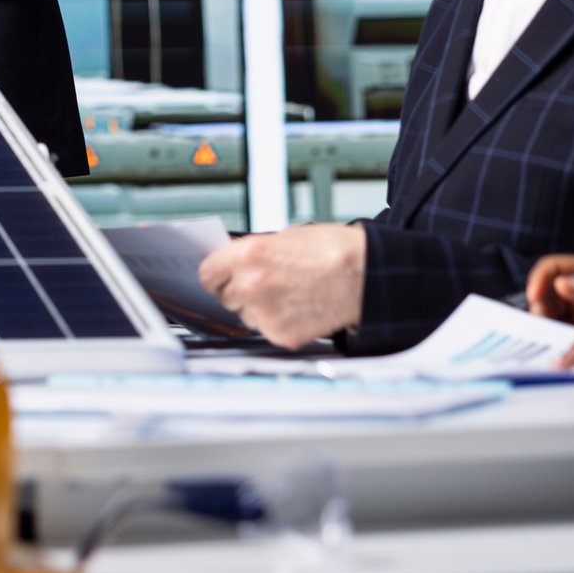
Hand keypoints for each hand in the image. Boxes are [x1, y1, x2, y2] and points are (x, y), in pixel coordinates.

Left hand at [198, 223, 366, 348]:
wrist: (367, 274)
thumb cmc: (333, 251)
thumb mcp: (283, 237)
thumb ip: (252, 252)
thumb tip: (234, 263)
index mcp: (248, 256)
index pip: (207, 274)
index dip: (217, 275)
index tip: (221, 277)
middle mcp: (251, 286)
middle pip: (224, 297)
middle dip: (239, 291)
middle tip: (263, 284)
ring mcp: (266, 314)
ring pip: (245, 316)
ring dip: (258, 309)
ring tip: (287, 295)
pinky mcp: (283, 335)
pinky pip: (267, 331)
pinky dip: (278, 323)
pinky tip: (297, 308)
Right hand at [525, 255, 573, 372]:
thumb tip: (562, 285)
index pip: (550, 269)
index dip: (538, 279)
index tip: (534, 294)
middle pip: (547, 299)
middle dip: (542, 314)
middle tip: (544, 326)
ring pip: (556, 324)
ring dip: (553, 334)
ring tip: (557, 346)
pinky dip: (572, 350)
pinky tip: (572, 357)